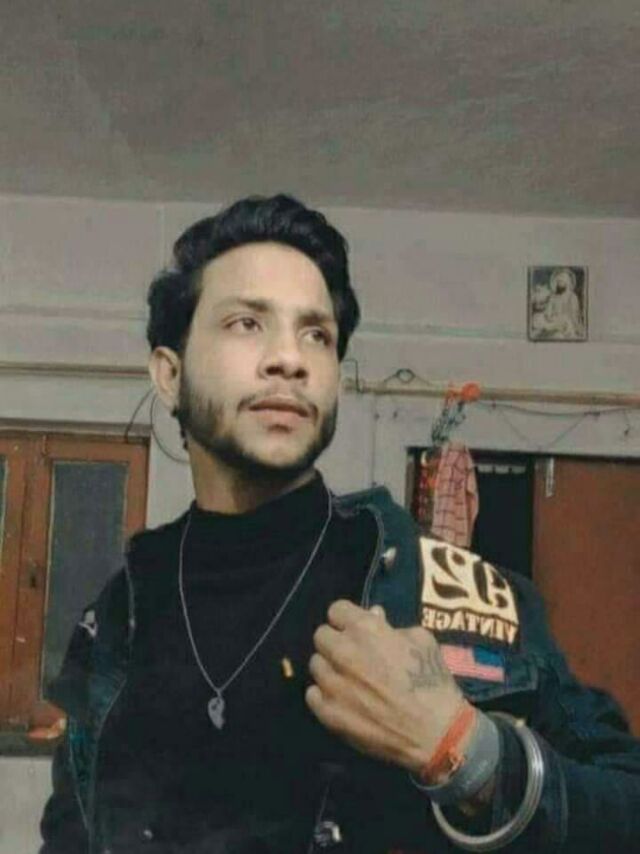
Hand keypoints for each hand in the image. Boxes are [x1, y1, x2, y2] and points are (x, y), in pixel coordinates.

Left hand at [306, 600, 466, 774]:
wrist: (436, 733)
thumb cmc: (432, 682)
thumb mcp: (421, 642)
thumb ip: (391, 626)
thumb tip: (373, 616)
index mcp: (365, 630)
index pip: (336, 610)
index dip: (347, 619)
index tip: (354, 629)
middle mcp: (343, 652)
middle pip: (321, 635)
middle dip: (336, 641)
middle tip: (352, 654)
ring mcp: (333, 684)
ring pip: (316, 664)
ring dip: (330, 668)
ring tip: (347, 679)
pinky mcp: (328, 713)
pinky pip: (312, 695)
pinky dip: (324, 695)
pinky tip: (342, 699)